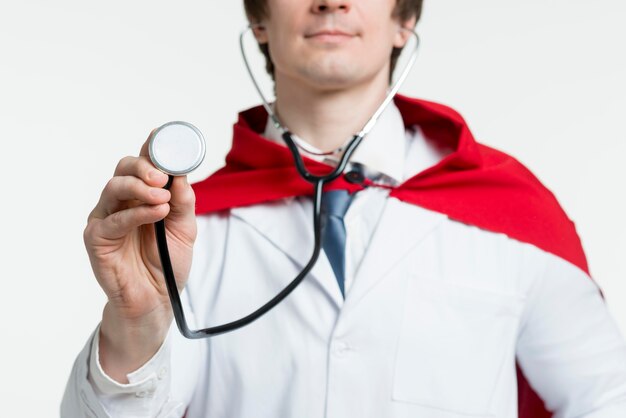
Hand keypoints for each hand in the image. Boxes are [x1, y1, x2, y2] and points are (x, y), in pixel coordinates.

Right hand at [84, 131, 196, 380]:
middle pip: (124, 168)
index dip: (151, 149)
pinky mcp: (97, 238)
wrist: (155, 300)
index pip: (144, 164)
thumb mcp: (184, 230)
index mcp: (142, 196)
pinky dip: (136, 213)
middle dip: (143, 166)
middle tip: (162, 176)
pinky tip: (157, 212)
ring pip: (114, 188)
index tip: (160, 136)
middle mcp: (121, 202)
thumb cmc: (166, 263)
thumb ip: (183, 203)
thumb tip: (182, 177)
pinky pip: (114, 220)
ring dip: (138, 187)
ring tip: (161, 196)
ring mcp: (106, 218)